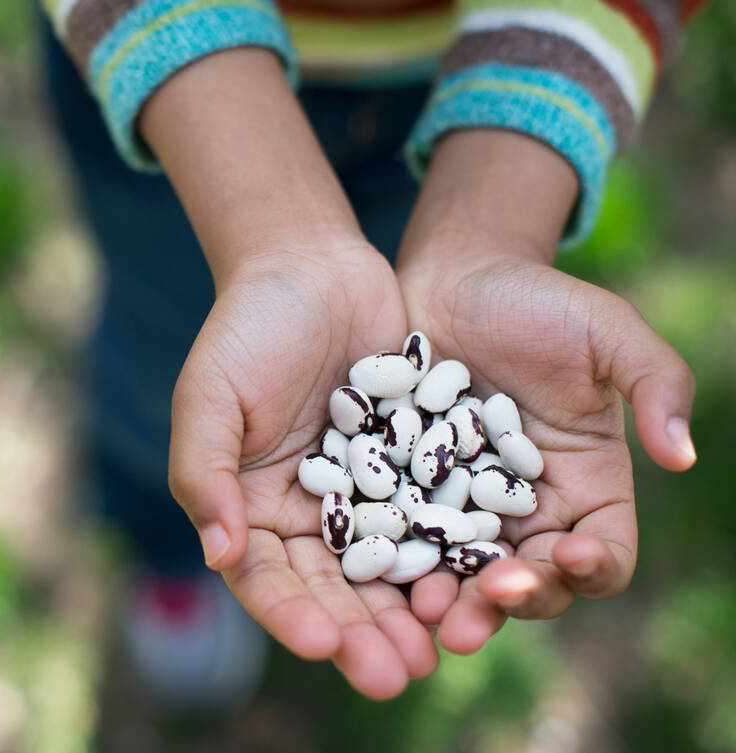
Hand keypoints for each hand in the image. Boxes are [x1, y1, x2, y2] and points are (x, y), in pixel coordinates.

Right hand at [139, 47, 439, 695]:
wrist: (313, 268)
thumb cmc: (246, 330)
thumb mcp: (209, 396)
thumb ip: (204, 474)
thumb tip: (218, 555)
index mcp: (249, 508)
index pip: (267, 579)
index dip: (292, 616)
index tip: (324, 646)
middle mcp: (305, 515)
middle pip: (333, 590)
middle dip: (362, 635)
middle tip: (397, 675)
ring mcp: (362, 497)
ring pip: (388, 571)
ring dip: (411, 613)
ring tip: (441, 651)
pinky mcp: (411, 471)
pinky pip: (433, 522)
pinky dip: (450, 557)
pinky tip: (476, 584)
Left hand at [396, 131, 696, 653]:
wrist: (449, 279)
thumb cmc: (536, 300)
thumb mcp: (606, 330)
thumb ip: (656, 384)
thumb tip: (684, 456)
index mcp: (586, 485)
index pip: (602, 551)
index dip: (592, 566)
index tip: (568, 554)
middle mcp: (525, 509)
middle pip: (529, 580)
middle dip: (514, 600)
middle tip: (491, 600)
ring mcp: (459, 507)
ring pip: (460, 575)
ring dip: (450, 600)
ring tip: (431, 608)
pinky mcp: (403, 494)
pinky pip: (400, 538)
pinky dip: (393, 562)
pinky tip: (376, 569)